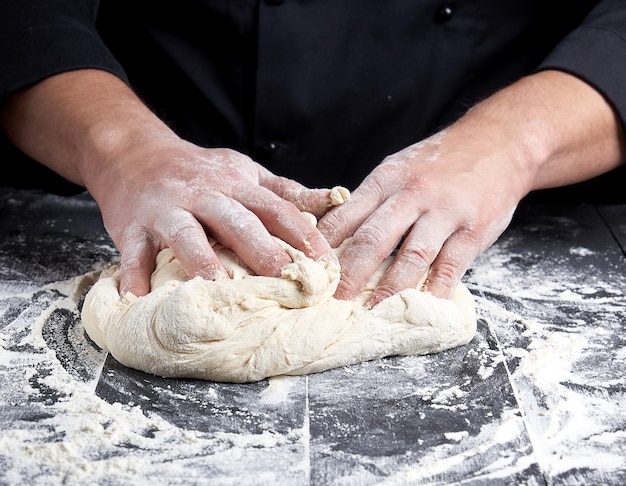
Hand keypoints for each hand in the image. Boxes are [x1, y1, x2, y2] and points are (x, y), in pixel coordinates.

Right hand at [96, 139, 339, 296]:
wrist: (134, 152)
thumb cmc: (199, 171)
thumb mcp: (244, 172)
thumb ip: (284, 190)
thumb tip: (332, 198)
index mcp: (237, 185)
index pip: (276, 209)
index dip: (303, 235)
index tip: (326, 264)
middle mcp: (204, 196)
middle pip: (236, 222)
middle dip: (261, 250)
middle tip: (284, 280)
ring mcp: (167, 210)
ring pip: (185, 235)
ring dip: (200, 261)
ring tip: (217, 288)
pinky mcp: (133, 227)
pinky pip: (134, 253)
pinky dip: (135, 276)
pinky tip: (138, 299)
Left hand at [318, 129, 520, 304]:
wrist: (498, 143)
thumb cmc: (439, 162)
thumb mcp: (398, 168)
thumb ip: (370, 199)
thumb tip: (335, 233)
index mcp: (387, 180)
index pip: (346, 216)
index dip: (325, 246)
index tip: (311, 270)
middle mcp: (413, 195)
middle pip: (374, 238)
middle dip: (350, 273)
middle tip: (333, 299)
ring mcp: (445, 213)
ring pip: (412, 256)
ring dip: (389, 288)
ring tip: (371, 312)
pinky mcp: (473, 230)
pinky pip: (451, 266)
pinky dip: (436, 290)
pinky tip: (422, 309)